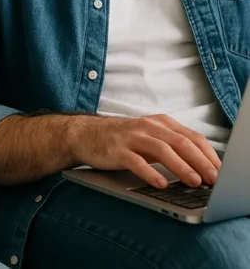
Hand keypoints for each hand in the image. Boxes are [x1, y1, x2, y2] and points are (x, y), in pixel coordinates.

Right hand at [71, 114, 221, 188]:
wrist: (85, 134)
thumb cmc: (123, 139)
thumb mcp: (150, 138)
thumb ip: (172, 147)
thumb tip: (202, 168)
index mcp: (160, 122)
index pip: (192, 136)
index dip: (208, 154)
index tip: (220, 172)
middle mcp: (147, 126)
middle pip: (180, 142)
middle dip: (200, 161)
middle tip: (213, 179)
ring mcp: (131, 137)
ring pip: (161, 149)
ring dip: (180, 166)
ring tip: (193, 181)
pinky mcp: (117, 149)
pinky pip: (136, 161)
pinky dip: (150, 173)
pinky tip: (160, 184)